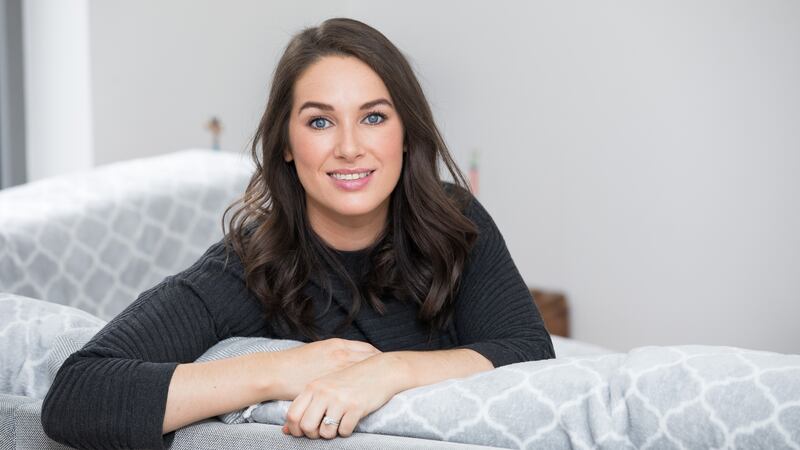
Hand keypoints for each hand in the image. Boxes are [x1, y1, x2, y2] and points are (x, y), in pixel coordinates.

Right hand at [271, 338, 381, 399]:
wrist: (276, 372)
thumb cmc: (293, 364)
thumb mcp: (316, 352)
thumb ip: (331, 355)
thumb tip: (341, 361)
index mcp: (336, 345)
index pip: (366, 349)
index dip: (377, 356)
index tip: (385, 361)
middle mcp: (340, 354)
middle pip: (370, 359)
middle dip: (382, 366)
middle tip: (391, 374)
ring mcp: (337, 369)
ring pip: (365, 373)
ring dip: (375, 379)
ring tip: (384, 387)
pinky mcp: (331, 384)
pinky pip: (353, 389)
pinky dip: (362, 393)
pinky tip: (367, 399)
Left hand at [282, 353, 403, 438]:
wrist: (380, 370)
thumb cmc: (350, 379)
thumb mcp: (325, 387)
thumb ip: (306, 405)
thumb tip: (286, 430)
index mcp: (314, 386)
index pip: (293, 414)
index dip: (295, 429)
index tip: (303, 431)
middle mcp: (324, 392)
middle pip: (306, 427)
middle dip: (313, 435)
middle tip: (322, 430)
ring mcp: (340, 400)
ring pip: (326, 432)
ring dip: (332, 434)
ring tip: (338, 424)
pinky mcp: (356, 407)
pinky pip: (345, 431)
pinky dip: (347, 430)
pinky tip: (350, 420)